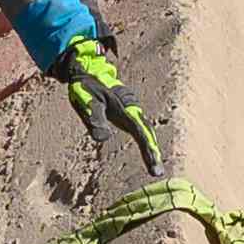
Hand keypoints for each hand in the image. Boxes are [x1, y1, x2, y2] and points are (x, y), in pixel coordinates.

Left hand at [61, 37, 164, 175]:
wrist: (89, 71)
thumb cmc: (86, 86)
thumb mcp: (85, 100)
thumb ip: (94, 117)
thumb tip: (103, 138)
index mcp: (124, 106)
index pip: (139, 131)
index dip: (148, 149)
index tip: (153, 166)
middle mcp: (133, 108)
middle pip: (147, 133)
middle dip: (153, 153)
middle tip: (157, 172)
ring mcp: (133, 109)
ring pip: (146, 131)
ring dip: (152, 149)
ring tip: (156, 169)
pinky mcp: (129, 113)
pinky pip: (141, 129)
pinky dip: (147, 142)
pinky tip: (150, 156)